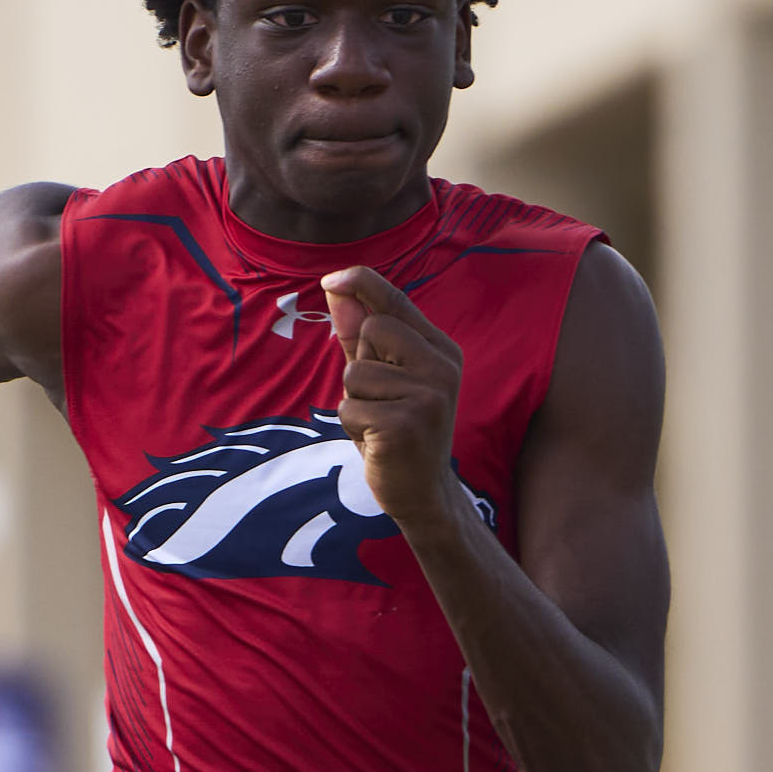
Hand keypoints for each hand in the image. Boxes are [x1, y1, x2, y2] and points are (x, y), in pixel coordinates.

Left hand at [323, 263, 465, 532]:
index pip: (396, 301)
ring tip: (379, 424)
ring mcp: (427, 395)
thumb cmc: (397, 430)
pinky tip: (378, 441)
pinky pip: (350, 408)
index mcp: (439, 350)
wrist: (424, 493)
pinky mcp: (405, 424)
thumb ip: (361, 338)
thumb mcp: (380, 379)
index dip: (362, 282)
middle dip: (359, 364)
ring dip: (354, 402)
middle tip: (381, 400)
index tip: (331, 278)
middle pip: (372, 329)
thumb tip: (337, 291)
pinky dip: (353, 427)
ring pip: (355, 373)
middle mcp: (441, 366)